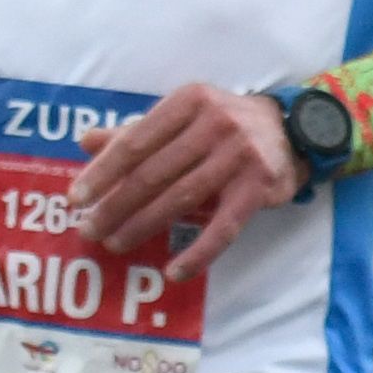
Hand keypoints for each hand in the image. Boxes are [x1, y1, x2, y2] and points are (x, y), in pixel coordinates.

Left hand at [75, 83, 296, 271]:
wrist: (296, 130)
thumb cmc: (225, 124)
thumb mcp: (183, 117)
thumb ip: (136, 131)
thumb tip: (86, 141)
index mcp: (190, 101)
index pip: (136, 141)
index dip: (102, 172)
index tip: (76, 199)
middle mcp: (217, 124)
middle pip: (154, 173)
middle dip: (115, 205)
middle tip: (88, 229)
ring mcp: (241, 156)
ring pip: (181, 199)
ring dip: (143, 226)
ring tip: (115, 244)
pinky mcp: (260, 187)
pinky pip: (224, 227)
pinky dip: (199, 252)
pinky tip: (175, 271)